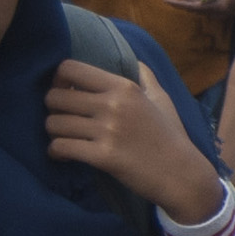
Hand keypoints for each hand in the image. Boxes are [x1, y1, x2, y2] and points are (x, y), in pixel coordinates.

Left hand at [42, 60, 221, 223]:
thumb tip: (134, 60)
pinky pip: (61, 147)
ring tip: (63, 138)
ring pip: (54, 124)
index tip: (64, 92)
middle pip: (55, 97)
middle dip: (52, 109)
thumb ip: (145, 76)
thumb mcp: (161, 99)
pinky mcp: (103, 156)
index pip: (70, 68)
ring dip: (53, 133)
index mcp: (125, 87)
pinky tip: (63, 155)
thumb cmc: (171, 136)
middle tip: (62, 120)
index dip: (58, 80)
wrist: (182, 175)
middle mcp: (114, 104)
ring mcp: (108, 131)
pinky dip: (56, 152)